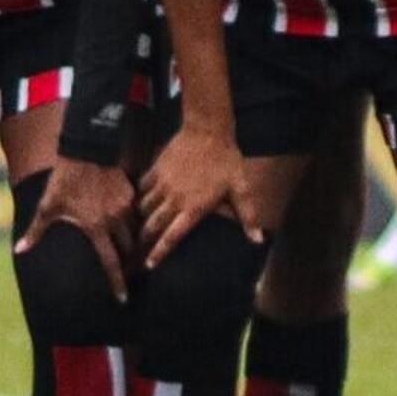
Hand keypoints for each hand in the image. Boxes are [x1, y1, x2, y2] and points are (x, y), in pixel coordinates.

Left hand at [19, 155, 140, 298]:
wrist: (86, 149)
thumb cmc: (64, 180)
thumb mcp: (48, 206)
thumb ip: (36, 231)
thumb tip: (19, 251)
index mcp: (97, 227)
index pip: (111, 261)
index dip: (117, 281)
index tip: (122, 298)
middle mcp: (115, 220)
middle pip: (129, 248)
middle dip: (131, 262)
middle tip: (130, 274)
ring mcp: (126, 205)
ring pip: (136, 231)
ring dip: (133, 242)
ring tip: (132, 252)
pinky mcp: (131, 193)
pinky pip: (136, 213)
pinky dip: (133, 221)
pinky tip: (129, 224)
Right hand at [137, 119, 261, 267]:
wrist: (207, 130)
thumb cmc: (227, 160)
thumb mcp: (241, 188)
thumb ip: (248, 216)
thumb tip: (258, 241)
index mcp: (193, 208)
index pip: (172, 237)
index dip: (159, 252)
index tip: (148, 265)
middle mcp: (174, 200)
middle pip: (152, 225)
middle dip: (144, 239)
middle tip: (138, 249)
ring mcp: (162, 184)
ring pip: (143, 208)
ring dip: (141, 219)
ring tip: (139, 227)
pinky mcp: (156, 170)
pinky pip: (141, 188)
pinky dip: (139, 196)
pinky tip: (140, 200)